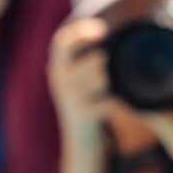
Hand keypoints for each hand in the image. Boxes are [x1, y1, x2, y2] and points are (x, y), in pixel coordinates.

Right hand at [46, 14, 113, 133]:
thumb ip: (86, 56)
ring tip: (105, 90)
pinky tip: (113, 105)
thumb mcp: (78, 77)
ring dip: (109, 83)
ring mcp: (69, 98)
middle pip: (91, 59)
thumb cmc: (86, 102)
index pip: (62, 42)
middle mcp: (58, 80)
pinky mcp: (82, 114)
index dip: (81, 32)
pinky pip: (108, 100)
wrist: (79, 143)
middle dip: (102, 63)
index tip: (102, 31)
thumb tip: (109, 29)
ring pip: (101, 78)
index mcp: (57, 67)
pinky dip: (115, 102)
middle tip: (103, 70)